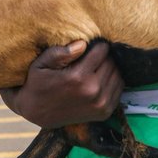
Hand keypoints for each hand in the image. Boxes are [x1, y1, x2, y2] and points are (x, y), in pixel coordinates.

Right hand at [0, 40, 123, 128]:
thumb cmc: (38, 84)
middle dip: (103, 57)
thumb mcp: (41, 64)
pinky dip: (112, 82)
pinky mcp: (105, 112)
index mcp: (78, 77)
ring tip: (95, 69)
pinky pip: (119, 89)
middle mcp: (93, 91)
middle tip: (91, 58)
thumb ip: (60, 52)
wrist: (38, 114)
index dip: (97, 46)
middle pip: (111, 62)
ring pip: (118, 74)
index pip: (103, 50)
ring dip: (109, 69)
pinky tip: (99, 80)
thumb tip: (83, 44)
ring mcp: (101, 104)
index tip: (90, 48)